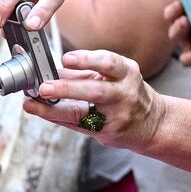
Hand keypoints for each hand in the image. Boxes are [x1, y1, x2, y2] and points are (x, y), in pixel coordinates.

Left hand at [26, 49, 164, 150]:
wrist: (152, 123)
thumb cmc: (127, 94)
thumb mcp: (114, 77)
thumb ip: (84, 71)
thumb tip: (51, 67)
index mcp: (127, 73)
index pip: (108, 63)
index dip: (86, 60)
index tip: (66, 59)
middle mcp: (124, 93)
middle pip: (96, 90)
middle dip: (67, 88)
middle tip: (45, 86)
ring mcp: (117, 116)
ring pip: (85, 112)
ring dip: (57, 106)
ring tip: (38, 100)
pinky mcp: (108, 132)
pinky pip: (78, 125)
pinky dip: (57, 117)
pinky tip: (42, 111)